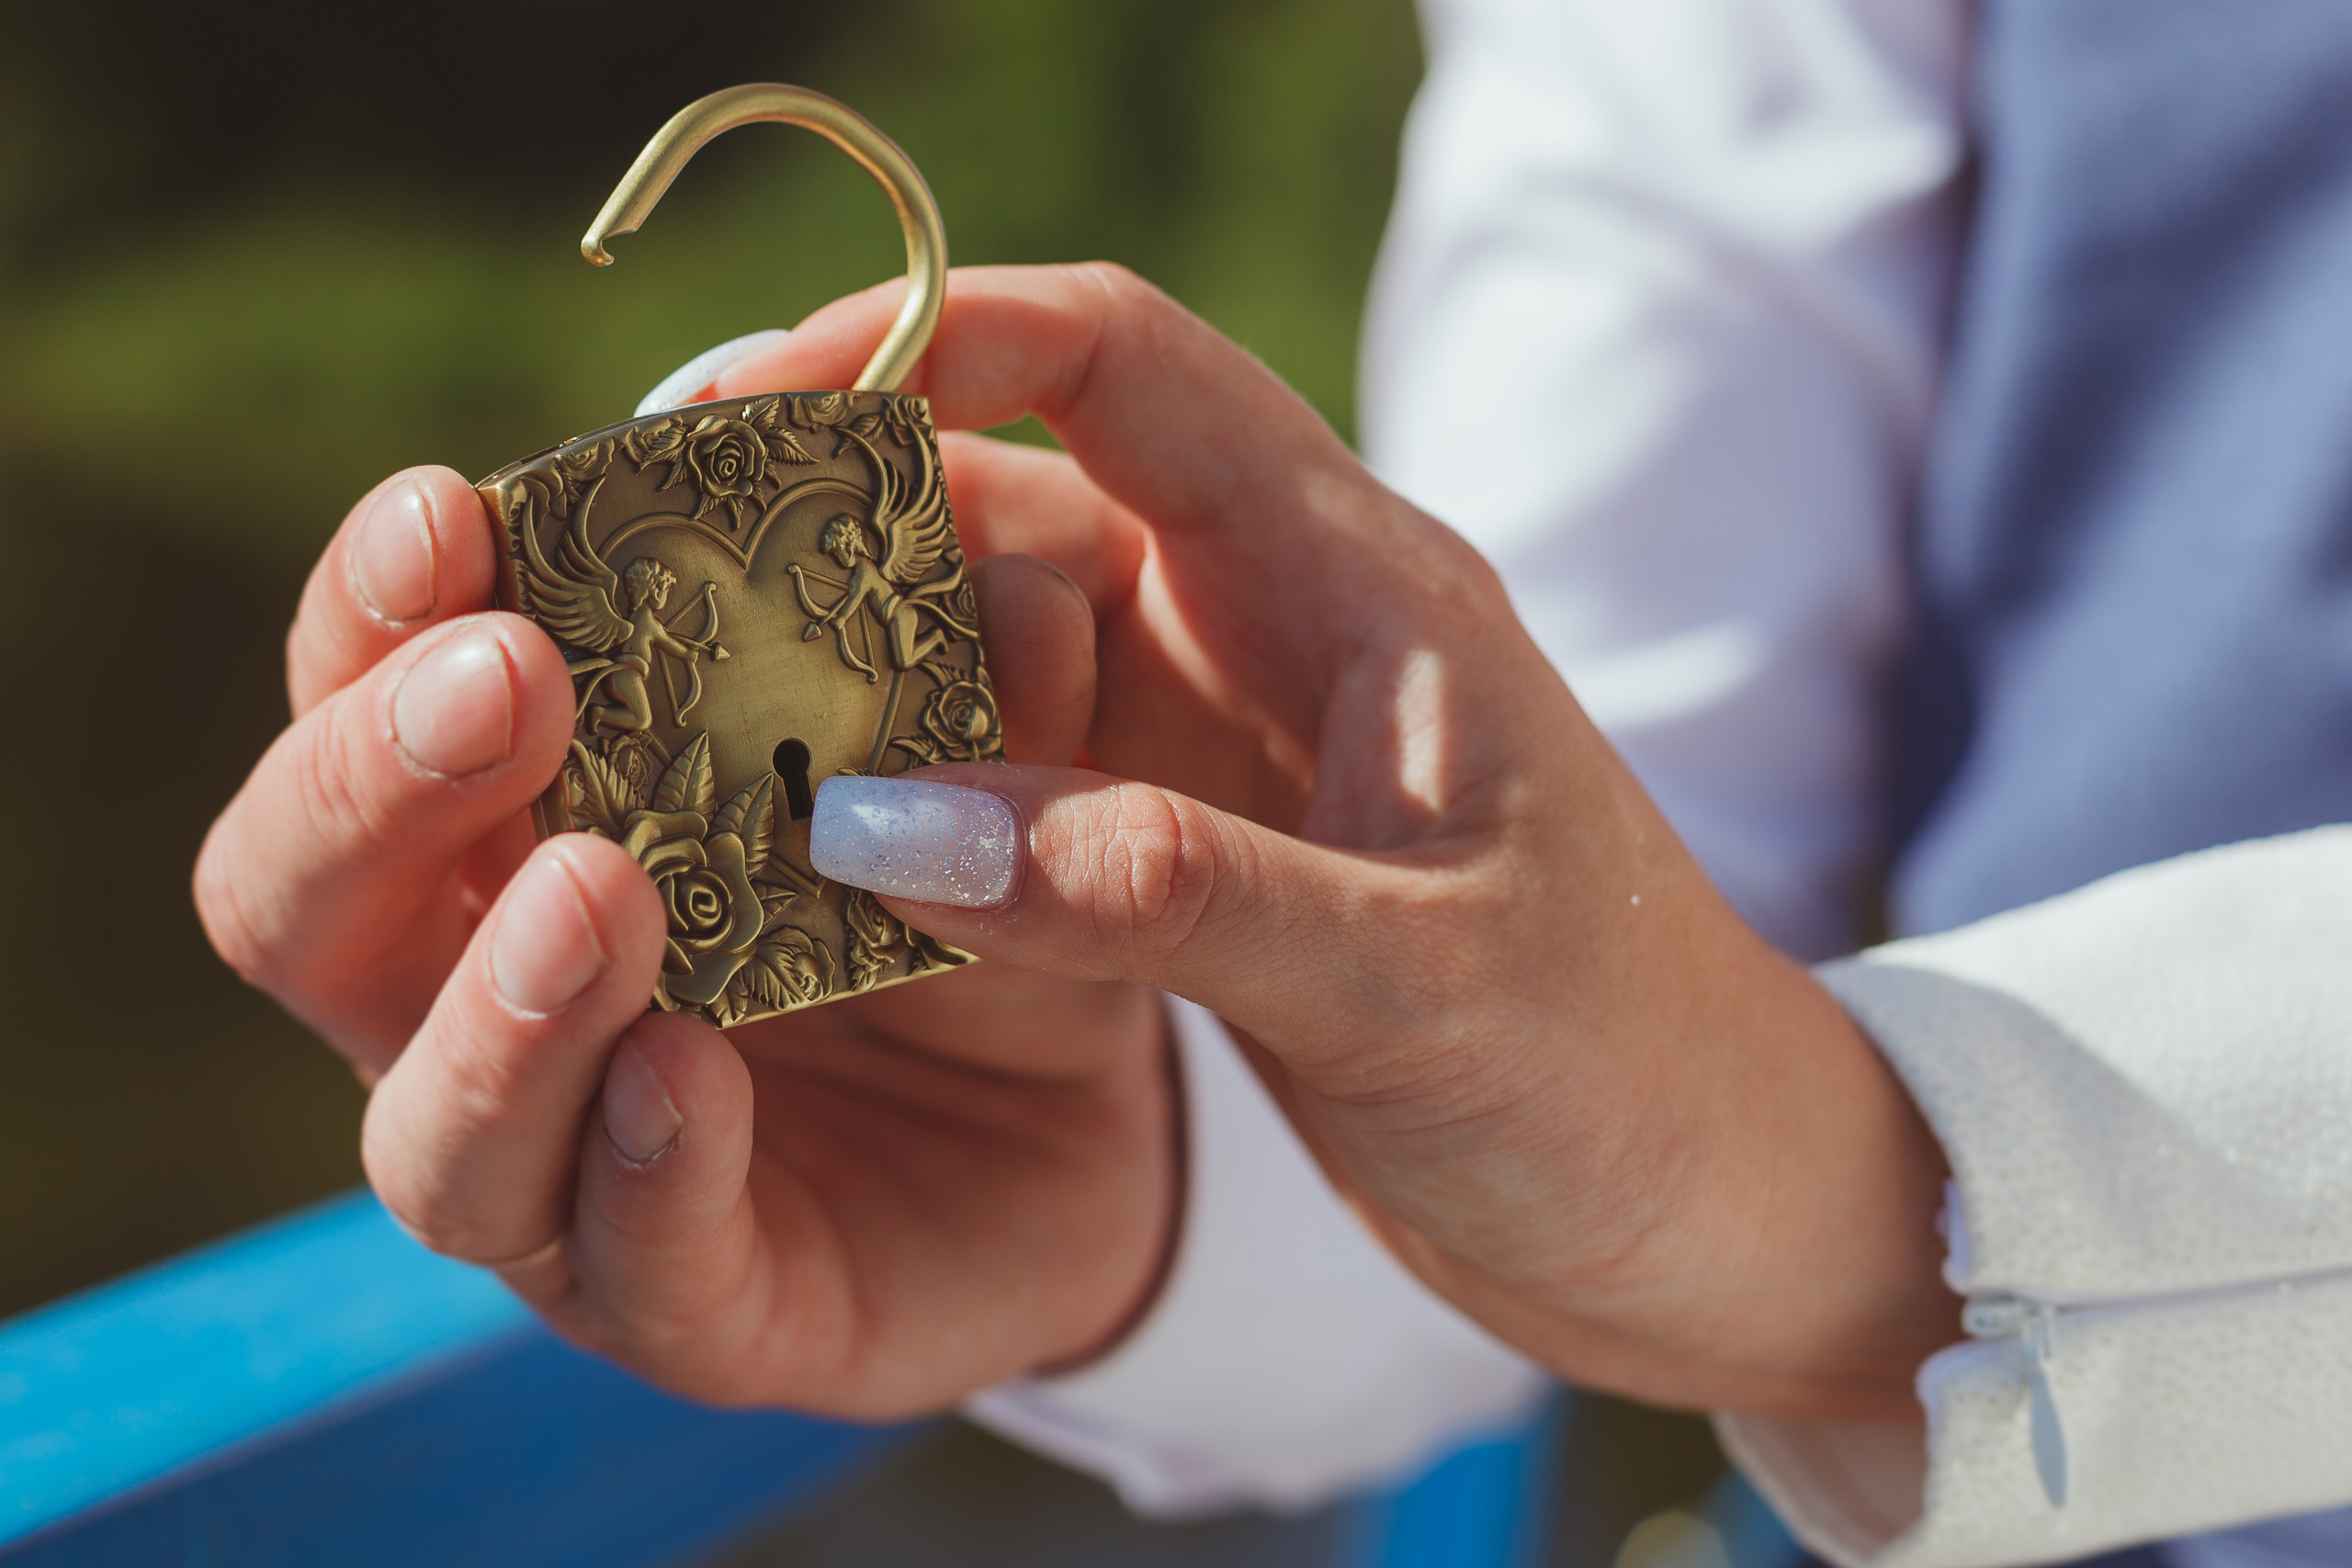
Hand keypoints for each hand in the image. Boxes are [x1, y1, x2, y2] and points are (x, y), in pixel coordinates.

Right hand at [193, 462, 1175, 1414]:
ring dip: (504, 1003)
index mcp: (506, 823)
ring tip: (600, 893)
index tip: (448, 510)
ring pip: (431, 1131)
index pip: (361, 703)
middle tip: (508, 684)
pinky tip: (686, 1074)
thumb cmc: (965, 894)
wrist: (1092, 1119)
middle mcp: (480, 1000)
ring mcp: (565, 1174)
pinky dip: (648, 1166)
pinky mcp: (695, 1307)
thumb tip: (1006, 581)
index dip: (372, 610)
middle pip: (302, 908)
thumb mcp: (975, 759)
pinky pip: (635, 1267)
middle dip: (376, 785)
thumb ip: (965, 677)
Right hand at [715, 265, 1957, 1418]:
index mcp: (1356, 583)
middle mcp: (1274, 632)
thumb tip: (877, 824)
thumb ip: (1156, 894)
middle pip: (1019, 495)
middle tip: (658, 573)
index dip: (936, 332)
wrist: (1717, 1218)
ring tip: (686, 708)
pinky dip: (914, 799)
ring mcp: (1226, 749)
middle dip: (842, 512)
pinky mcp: (1195, 863)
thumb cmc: (1626, 1078)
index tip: (758, 392)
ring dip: (858, 667)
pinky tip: (800, 843)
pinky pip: (1017, 786)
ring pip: (1000, 646)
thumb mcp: (1410, 982)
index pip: (1122, 360)